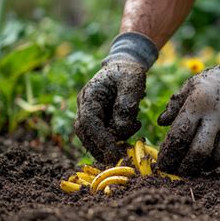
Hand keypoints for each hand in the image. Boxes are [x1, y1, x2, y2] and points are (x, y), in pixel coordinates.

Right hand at [75, 33, 157, 162]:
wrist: (125, 66)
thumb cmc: (129, 72)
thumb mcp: (132, 82)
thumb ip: (126, 104)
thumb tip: (120, 129)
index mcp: (89, 95)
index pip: (88, 123)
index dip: (100, 140)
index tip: (114, 153)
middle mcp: (84, 106)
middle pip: (85, 134)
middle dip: (102, 148)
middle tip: (124, 154)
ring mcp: (89, 114)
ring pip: (92, 138)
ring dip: (111, 143)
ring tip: (135, 127)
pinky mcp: (98, 120)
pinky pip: (102, 136)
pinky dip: (116, 139)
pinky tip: (133, 127)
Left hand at [157, 33, 219, 173]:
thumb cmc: (213, 84)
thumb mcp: (191, 86)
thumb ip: (174, 105)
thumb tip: (161, 122)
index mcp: (198, 103)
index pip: (180, 135)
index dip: (169, 153)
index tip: (163, 164)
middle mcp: (217, 115)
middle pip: (198, 152)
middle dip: (185, 167)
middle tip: (178, 173)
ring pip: (217, 157)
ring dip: (204, 166)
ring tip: (195, 166)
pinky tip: (212, 160)